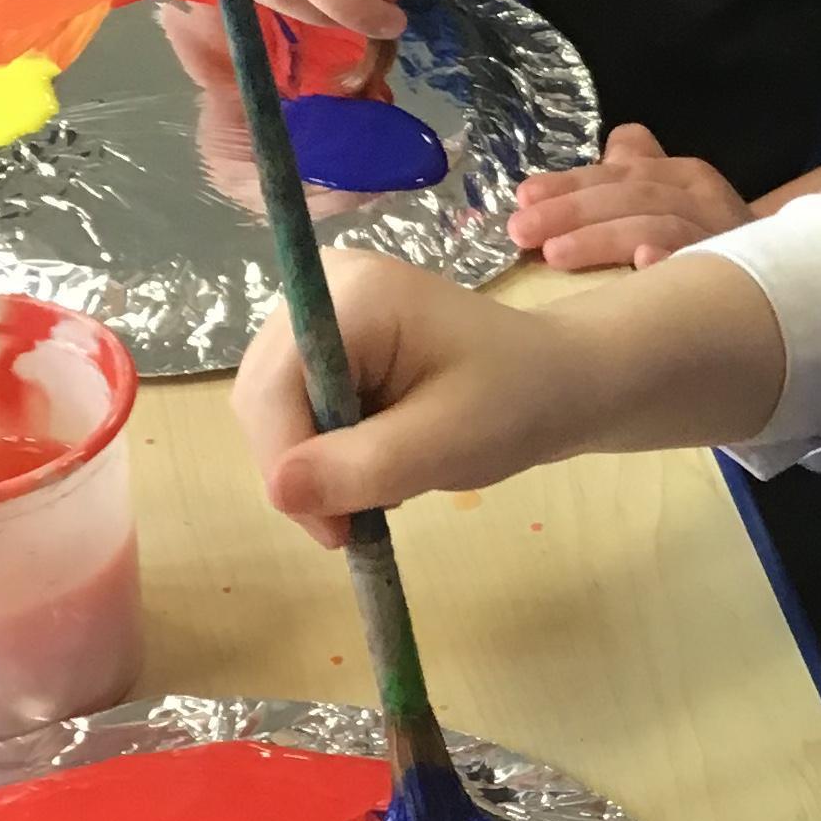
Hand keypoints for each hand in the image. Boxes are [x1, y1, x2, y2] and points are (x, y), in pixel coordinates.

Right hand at [234, 252, 579, 543]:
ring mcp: (321, 311)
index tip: (334, 533)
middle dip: (301, 468)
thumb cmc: (515, 401)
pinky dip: (326, 450)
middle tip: (353, 526)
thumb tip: (278, 492)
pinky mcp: (326, 340)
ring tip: (380, 486)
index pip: (274, 384)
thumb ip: (362, 466)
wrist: (557, 382)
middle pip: (264, 395)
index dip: (287, 461)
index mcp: (353, 294)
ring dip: (314, 463)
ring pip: (274, 408)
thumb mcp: (447, 443)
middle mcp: (323, 288)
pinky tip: (373, 461)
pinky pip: (295, 408)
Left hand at [511, 123, 748, 269]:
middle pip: (629, 193)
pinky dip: (672, 260)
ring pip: (655, 223)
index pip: (616, 172)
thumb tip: (602, 146)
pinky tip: (644, 265)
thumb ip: (633, 173)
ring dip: (604, 237)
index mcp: (679, 174)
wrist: (786, 278)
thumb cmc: (708, 241)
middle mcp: (700, 194)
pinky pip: (701, 261)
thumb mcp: (670, 200)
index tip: (522, 199)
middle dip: (571, 210)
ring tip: (557, 254)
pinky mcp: (737, 270)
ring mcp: (719, 231)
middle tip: (522, 232)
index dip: (567, 184)